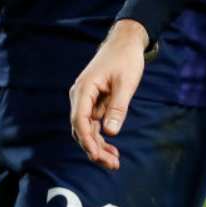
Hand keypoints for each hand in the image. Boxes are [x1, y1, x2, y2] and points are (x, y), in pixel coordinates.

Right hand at [69, 20, 147, 170]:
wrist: (125, 42)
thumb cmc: (125, 59)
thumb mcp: (125, 83)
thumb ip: (117, 107)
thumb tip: (110, 132)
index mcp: (84, 89)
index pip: (80, 120)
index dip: (87, 140)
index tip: (97, 155)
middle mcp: (80, 96)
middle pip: (82, 129)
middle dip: (94, 148)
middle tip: (112, 164)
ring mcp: (86, 100)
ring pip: (87, 129)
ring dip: (98, 146)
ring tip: (114, 162)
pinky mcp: (93, 102)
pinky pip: (94, 124)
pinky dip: (101, 137)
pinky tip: (112, 149)